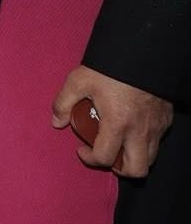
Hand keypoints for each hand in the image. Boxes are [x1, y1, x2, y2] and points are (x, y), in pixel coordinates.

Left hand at [52, 65, 173, 178]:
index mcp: (117, 124)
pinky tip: (131, 129)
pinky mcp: (166, 120)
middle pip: (136, 169)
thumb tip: (56, 122)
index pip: (104, 158)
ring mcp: (156, 127)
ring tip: (118, 145)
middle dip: (119, 169)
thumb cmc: (110, 68)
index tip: (82, 149)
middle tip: (106, 156)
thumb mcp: (79, 80)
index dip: (89, 159)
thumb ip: (63, 103)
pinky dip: (144, 143)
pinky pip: (157, 142)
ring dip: (133, 158)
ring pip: (150, 158)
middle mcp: (140, 131)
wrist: (143, 53)